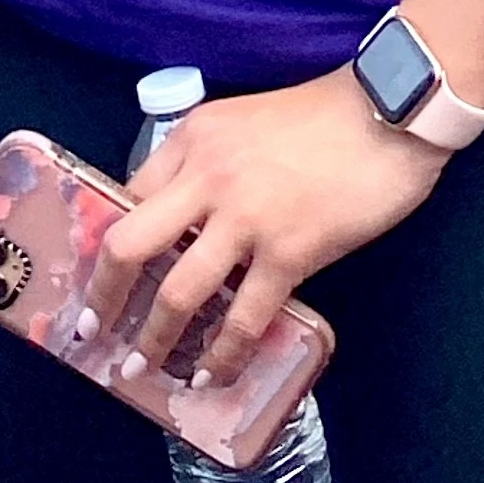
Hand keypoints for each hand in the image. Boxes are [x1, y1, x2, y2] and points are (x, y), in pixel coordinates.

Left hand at [81, 70, 443, 380]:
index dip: (105, 244)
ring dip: (154, 339)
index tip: (93, 279)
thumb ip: (210, 162)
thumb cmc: (323, 115)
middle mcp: (208, 176)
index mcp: (195, 138)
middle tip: (93, 333)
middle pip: (130, 245)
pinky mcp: (290, 252)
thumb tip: (183, 221)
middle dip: (104, 298)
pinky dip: (221, 355)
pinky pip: (243, 318)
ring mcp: (247, 217)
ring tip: (142, 368)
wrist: (390, 108)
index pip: (127, 196)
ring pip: (178, 292)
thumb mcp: (245, 121)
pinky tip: (211, 374)